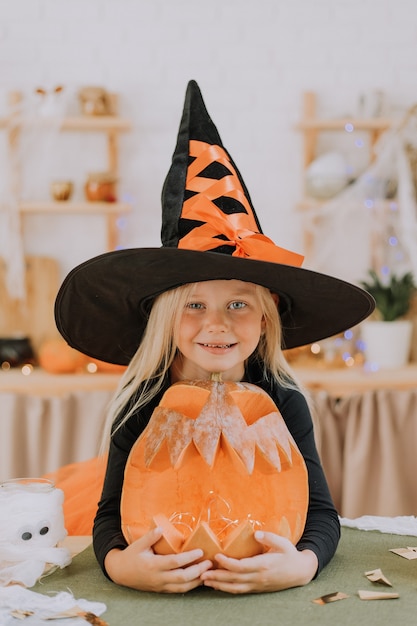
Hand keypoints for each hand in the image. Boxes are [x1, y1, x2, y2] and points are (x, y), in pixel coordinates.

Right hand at [104, 527, 212, 592]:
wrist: (120, 573)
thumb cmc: (131, 556)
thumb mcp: (138, 544)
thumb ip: (150, 537)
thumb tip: (161, 529)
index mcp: (153, 565)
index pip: (175, 562)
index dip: (189, 557)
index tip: (200, 551)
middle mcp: (158, 578)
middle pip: (182, 578)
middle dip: (198, 571)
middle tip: (209, 563)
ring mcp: (160, 585)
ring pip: (182, 587)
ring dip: (197, 581)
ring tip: (208, 572)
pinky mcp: (161, 589)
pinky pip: (178, 590)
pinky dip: (190, 586)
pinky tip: (198, 579)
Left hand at [200, 531, 317, 593]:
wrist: (300, 572)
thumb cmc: (290, 555)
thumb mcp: (283, 542)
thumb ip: (269, 537)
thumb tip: (256, 533)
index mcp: (263, 565)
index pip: (241, 566)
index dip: (227, 562)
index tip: (217, 556)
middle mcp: (258, 577)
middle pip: (234, 579)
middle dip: (217, 576)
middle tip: (202, 573)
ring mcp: (257, 584)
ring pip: (235, 587)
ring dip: (219, 585)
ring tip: (205, 580)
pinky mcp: (257, 588)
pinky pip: (240, 590)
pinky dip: (228, 589)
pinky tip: (218, 586)